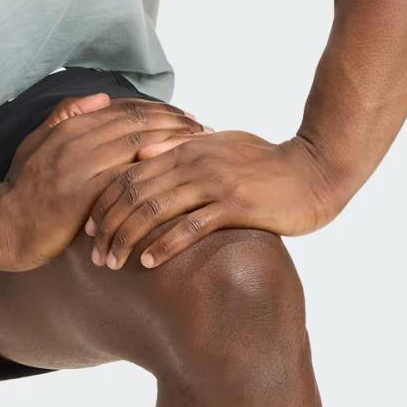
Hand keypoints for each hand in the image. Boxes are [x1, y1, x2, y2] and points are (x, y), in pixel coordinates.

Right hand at [0, 91, 208, 271]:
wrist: (2, 226)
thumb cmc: (22, 188)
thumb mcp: (36, 142)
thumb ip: (66, 116)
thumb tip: (101, 96)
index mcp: (69, 127)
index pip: (125, 109)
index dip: (160, 110)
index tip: (186, 116)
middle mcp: (77, 141)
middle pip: (137, 124)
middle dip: (175, 124)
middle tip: (204, 130)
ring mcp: (80, 168)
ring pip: (137, 147)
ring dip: (172, 146)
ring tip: (199, 150)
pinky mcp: (84, 196)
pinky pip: (127, 179)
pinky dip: (154, 175)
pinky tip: (176, 179)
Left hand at [84, 131, 343, 270]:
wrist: (317, 168)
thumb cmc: (269, 161)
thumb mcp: (222, 144)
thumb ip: (183, 147)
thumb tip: (145, 152)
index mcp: (186, 147)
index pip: (130, 172)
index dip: (104, 200)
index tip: (89, 226)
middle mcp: (193, 162)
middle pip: (134, 192)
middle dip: (108, 224)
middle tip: (94, 253)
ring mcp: (213, 182)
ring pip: (154, 209)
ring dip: (127, 238)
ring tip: (112, 262)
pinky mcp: (235, 204)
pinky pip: (190, 226)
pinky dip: (164, 244)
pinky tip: (148, 261)